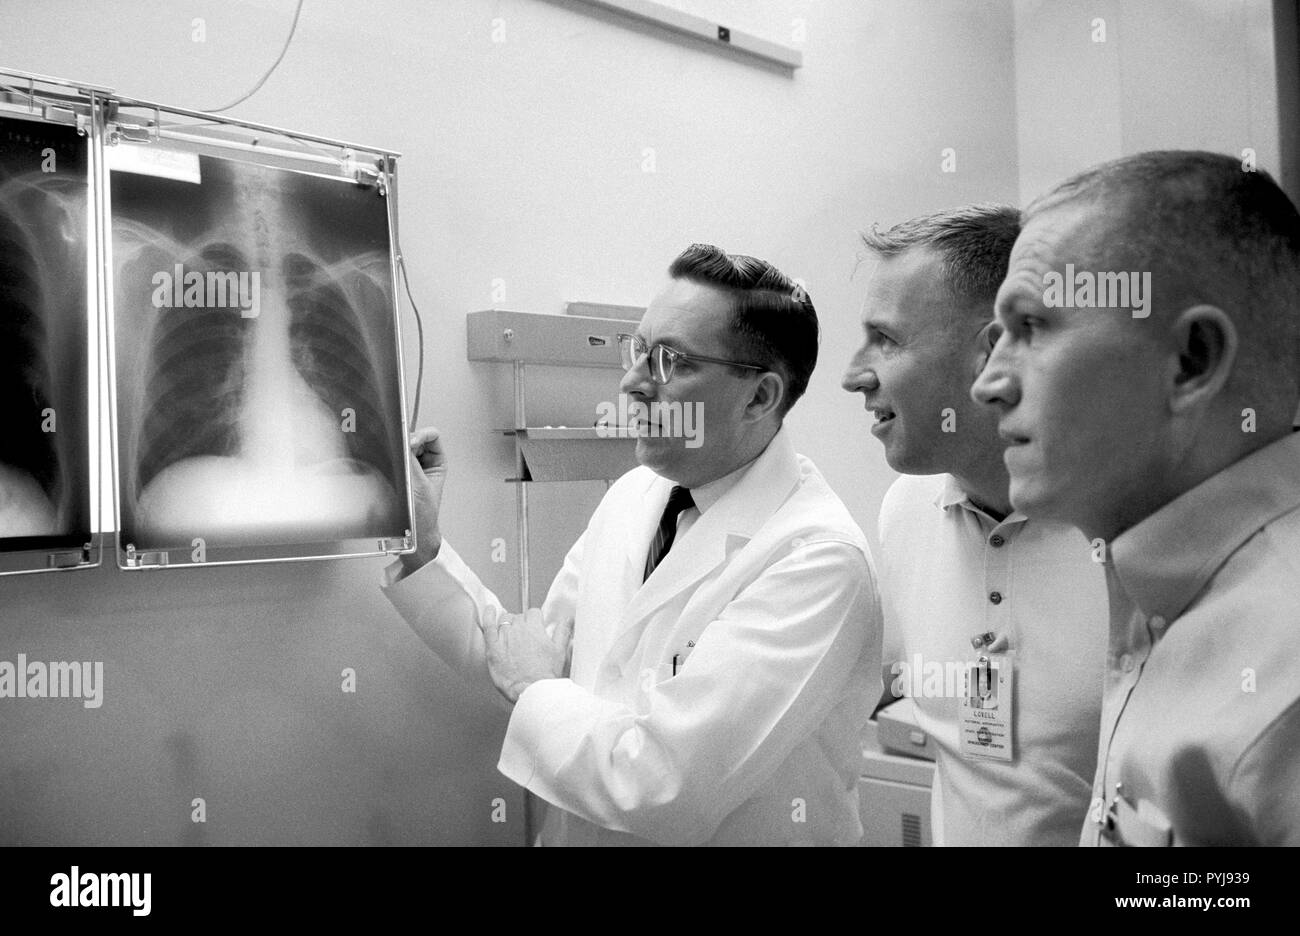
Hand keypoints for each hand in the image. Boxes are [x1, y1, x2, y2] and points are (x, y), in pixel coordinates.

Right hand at [402, 427, 447, 571]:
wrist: (412, 536)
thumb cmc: (423, 517)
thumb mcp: (419, 486)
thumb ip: (410, 462)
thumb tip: (403, 442)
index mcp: (438, 462)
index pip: (432, 435)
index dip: (421, 435)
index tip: (409, 443)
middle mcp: (424, 462)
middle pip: (414, 438)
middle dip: (405, 443)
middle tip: (398, 451)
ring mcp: (410, 468)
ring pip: (401, 448)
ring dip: (396, 452)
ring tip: (393, 462)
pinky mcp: (396, 475)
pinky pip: (392, 460)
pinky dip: (388, 460)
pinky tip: (387, 467)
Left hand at [481, 606, 574, 703]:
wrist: (531, 691)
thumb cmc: (545, 675)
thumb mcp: (560, 651)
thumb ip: (563, 631)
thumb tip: (568, 619)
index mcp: (535, 628)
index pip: (534, 613)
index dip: (535, 620)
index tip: (536, 626)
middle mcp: (519, 630)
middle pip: (519, 616)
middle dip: (523, 623)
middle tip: (526, 636)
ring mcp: (504, 638)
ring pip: (505, 619)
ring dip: (509, 623)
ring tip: (512, 632)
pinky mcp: (493, 648)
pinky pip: (488, 627)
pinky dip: (489, 617)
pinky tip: (490, 611)